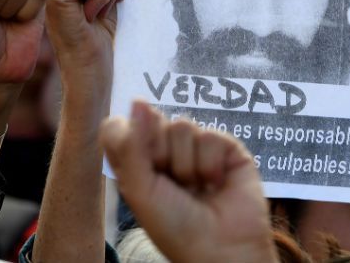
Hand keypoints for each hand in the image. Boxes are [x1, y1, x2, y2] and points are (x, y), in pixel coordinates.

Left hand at [101, 101, 277, 262]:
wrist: (222, 248)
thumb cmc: (176, 228)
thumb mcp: (140, 190)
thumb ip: (133, 145)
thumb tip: (138, 100)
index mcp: (139, 163)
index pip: (122, 127)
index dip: (129, 134)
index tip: (139, 159)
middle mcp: (167, 153)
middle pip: (153, 122)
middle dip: (161, 154)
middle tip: (172, 184)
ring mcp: (198, 149)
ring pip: (183, 125)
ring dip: (187, 163)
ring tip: (197, 187)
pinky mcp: (227, 148)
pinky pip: (211, 134)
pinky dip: (211, 163)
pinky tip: (216, 183)